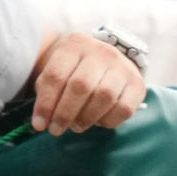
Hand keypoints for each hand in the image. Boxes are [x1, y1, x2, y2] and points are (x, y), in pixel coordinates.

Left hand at [30, 33, 144, 134]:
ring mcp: (122, 66)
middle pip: (80, 86)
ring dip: (85, 118)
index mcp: (74, 45)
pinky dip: (107, 121)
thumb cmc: (72, 70)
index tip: (38, 124)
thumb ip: (46, 94)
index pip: (55, 76)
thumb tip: (41, 123)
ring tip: (75, 126)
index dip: (45, 104)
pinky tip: (97, 122)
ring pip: (104, 97)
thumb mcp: (55, 72)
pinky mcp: (137, 84)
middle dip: (65, 114)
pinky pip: (123, 108)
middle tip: (56, 130)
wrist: (103, 61)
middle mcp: (101, 52)